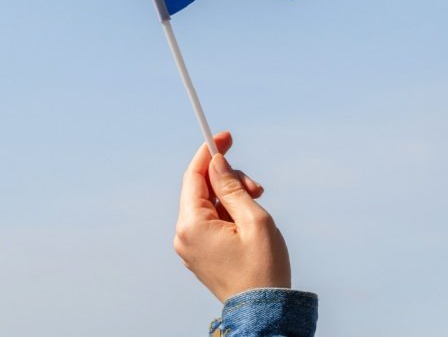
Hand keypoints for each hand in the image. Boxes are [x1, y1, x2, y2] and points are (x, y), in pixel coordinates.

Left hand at [173, 131, 291, 301]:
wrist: (263, 310)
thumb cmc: (263, 267)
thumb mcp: (254, 219)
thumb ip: (232, 187)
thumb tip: (216, 163)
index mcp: (192, 226)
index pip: (194, 176)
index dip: (209, 153)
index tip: (225, 136)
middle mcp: (183, 236)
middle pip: (201, 189)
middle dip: (229, 180)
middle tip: (258, 188)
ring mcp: (189, 247)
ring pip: (207, 204)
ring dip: (232, 197)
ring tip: (258, 207)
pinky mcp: (198, 254)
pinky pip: (209, 221)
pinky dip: (228, 213)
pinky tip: (248, 219)